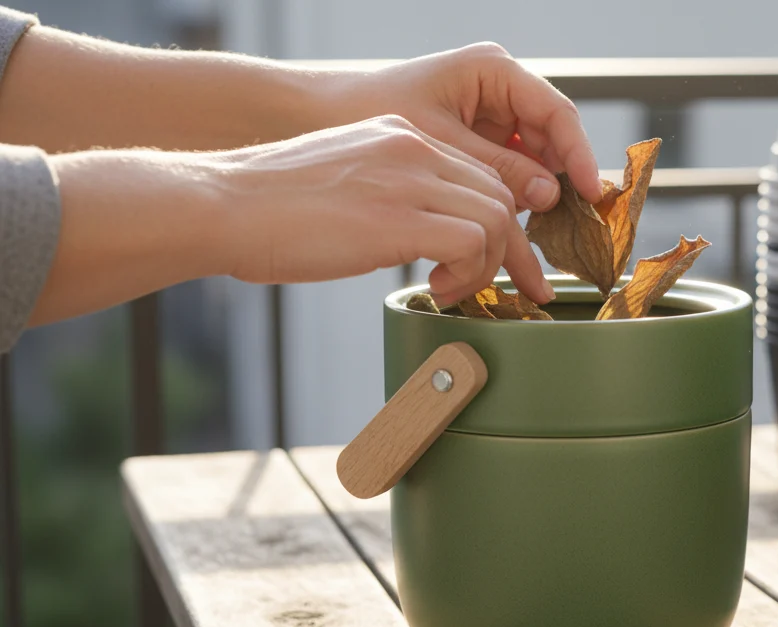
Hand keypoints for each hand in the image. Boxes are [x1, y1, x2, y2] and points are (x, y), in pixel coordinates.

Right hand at [218, 115, 551, 303]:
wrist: (222, 205)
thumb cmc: (269, 206)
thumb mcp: (342, 178)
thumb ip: (385, 190)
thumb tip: (415, 232)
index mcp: (399, 135)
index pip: (477, 172)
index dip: (490, 221)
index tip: (479, 258)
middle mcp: (412, 147)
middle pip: (498, 194)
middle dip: (502, 248)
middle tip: (474, 283)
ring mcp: (408, 179)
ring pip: (497, 218)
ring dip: (485, 265)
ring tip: (449, 288)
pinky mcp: (399, 219)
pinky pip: (474, 243)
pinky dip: (469, 274)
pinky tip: (437, 288)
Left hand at [319, 43, 603, 210]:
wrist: (313, 119)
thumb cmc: (363, 112)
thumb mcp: (438, 143)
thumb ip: (497, 168)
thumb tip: (550, 196)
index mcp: (492, 71)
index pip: (556, 113)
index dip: (579, 156)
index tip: (591, 195)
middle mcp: (499, 92)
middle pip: (551, 144)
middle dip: (557, 188)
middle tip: (568, 232)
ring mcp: (490, 120)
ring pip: (533, 166)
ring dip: (534, 204)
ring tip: (533, 245)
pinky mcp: (476, 147)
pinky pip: (508, 177)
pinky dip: (509, 207)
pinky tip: (505, 238)